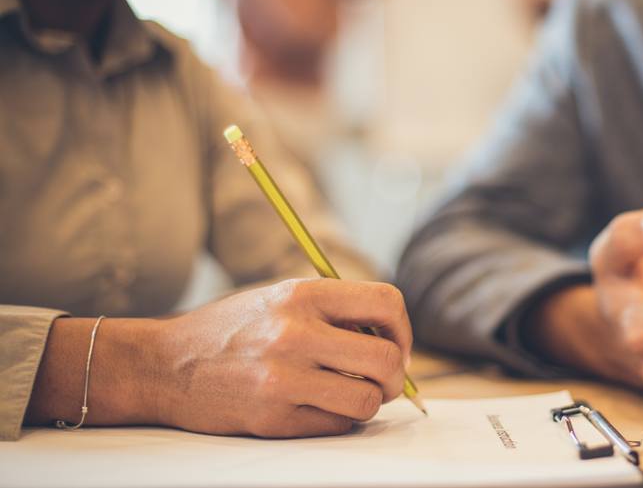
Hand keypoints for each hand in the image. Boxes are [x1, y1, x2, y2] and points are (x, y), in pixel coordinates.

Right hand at [155, 278, 411, 436]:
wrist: (164, 366)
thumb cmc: (231, 330)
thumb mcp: (279, 298)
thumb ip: (333, 310)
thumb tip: (393, 339)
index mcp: (302, 294)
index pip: (386, 303)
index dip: (402, 328)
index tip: (395, 344)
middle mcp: (295, 333)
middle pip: (387, 359)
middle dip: (396, 376)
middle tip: (384, 380)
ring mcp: (284, 378)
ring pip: (367, 400)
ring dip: (369, 402)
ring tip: (350, 394)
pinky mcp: (273, 418)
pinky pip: (337, 425)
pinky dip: (338, 420)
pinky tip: (318, 407)